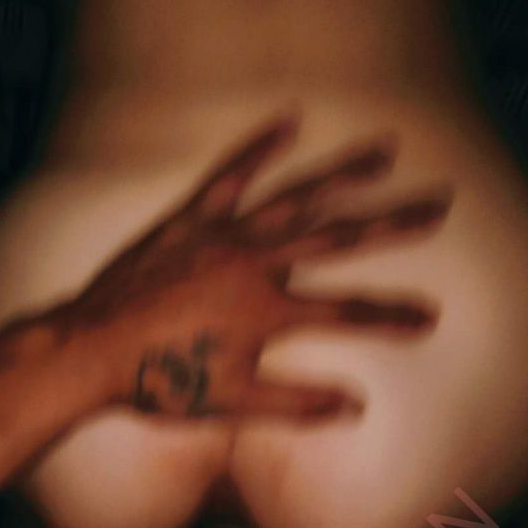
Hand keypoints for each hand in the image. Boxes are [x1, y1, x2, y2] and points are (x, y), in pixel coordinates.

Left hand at [63, 115, 451, 418]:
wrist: (89, 351)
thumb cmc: (159, 380)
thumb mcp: (233, 403)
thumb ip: (297, 403)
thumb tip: (357, 406)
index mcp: (267, 311)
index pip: (348, 314)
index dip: (392, 316)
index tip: (430, 316)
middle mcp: (253, 264)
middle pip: (338, 238)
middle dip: (394, 223)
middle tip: (439, 203)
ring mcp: (222, 236)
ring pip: (295, 197)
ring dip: (344, 173)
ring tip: (385, 151)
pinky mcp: (190, 219)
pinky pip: (230, 175)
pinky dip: (259, 147)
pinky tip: (291, 120)